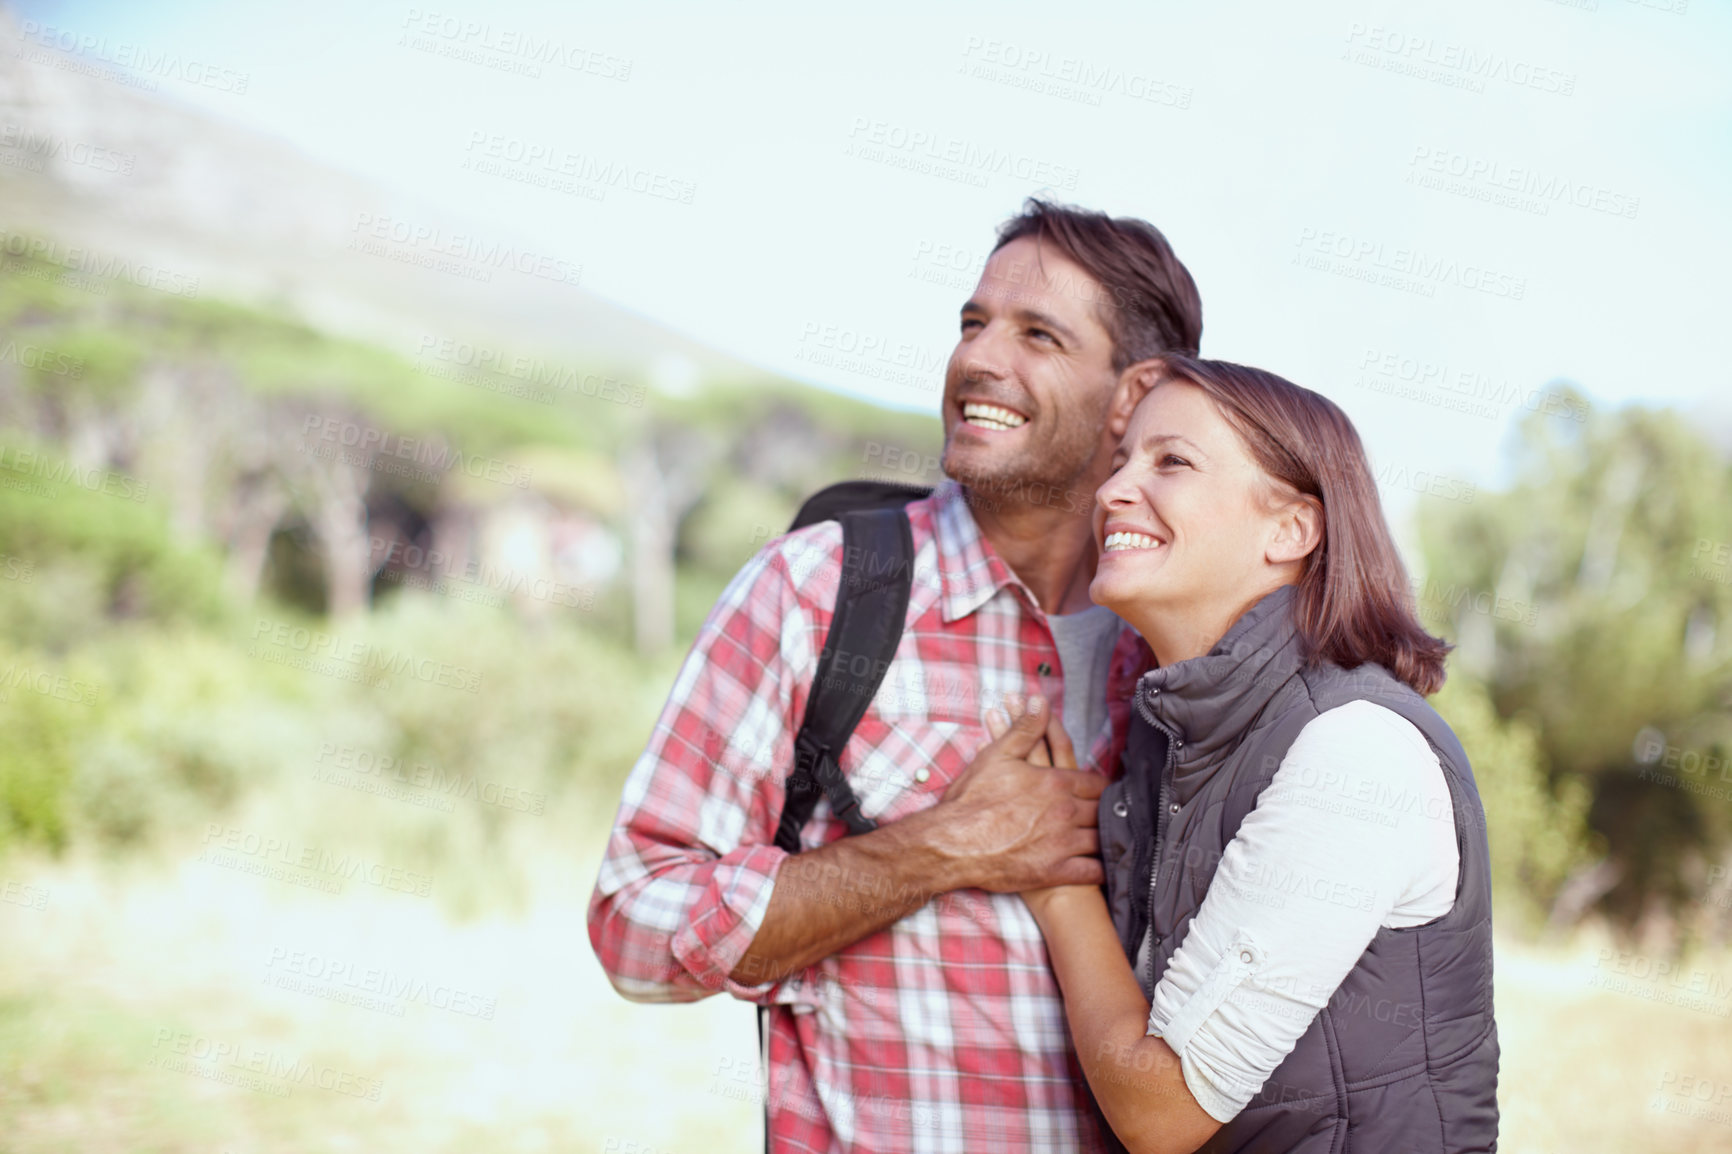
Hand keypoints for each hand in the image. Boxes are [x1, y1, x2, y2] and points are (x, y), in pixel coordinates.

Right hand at [978, 703, 1105, 919]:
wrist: (952, 843)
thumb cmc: (971, 801)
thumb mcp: (997, 755)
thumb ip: (1025, 728)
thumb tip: (1040, 701)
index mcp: (1056, 783)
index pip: (1096, 783)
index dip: (1102, 786)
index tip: (1103, 790)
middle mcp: (1065, 812)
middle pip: (1102, 810)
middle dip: (1106, 811)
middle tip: (1112, 813)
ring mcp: (1062, 844)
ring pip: (1100, 839)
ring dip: (1106, 838)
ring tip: (1110, 838)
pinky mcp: (1054, 871)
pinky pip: (1090, 871)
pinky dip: (1100, 869)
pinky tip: (1102, 866)